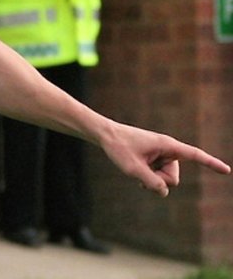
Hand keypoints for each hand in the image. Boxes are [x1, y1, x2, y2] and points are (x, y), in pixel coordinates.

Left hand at [99, 121, 229, 196]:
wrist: (105, 135)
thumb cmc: (119, 148)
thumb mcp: (132, 168)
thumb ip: (151, 182)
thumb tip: (165, 192)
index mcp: (168, 146)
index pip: (195, 155)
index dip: (211, 163)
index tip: (227, 170)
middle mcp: (168, 150)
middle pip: (173, 178)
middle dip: (158, 181)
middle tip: (139, 169)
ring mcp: (162, 156)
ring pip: (165, 180)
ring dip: (151, 179)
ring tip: (135, 167)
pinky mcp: (155, 160)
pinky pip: (158, 177)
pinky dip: (149, 179)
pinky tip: (137, 172)